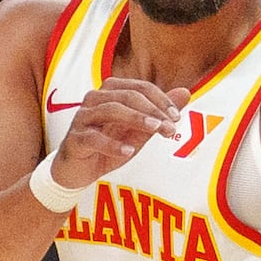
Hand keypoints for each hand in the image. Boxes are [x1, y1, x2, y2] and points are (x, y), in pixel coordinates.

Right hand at [48, 78, 191, 192]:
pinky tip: (128, 151)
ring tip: (155, 130)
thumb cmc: (107, 148)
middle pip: (127, 96)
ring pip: (110, 110)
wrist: (76, 172)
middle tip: (170, 127)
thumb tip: (186, 92)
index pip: (140, 88)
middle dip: (152, 110)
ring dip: (136, 119)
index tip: (176, 118)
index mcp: (111, 92)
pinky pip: (93, 138)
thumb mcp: (138, 132)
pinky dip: (112, 144)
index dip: (160, 100)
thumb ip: (159, 114)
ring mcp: (82, 118)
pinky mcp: (75, 139)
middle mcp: (95, 99)